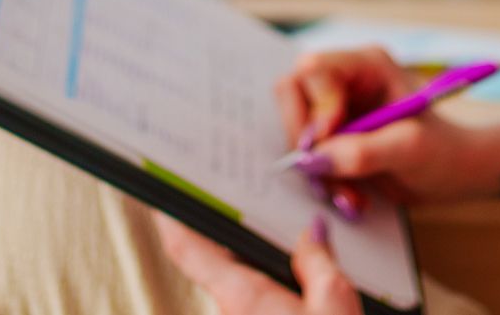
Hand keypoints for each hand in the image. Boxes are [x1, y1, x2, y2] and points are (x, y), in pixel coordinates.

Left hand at [156, 211, 357, 314]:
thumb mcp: (334, 302)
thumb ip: (317, 261)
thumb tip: (311, 233)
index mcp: (240, 295)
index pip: (187, 248)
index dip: (172, 217)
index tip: (165, 195)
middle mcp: (231, 313)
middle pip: (218, 266)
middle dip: (237, 239)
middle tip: (255, 211)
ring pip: (240, 290)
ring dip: (260, 270)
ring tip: (297, 250)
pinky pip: (254, 307)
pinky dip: (272, 293)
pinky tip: (303, 288)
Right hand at [274, 45, 494, 215]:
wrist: (453, 173)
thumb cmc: (444, 151)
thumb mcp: (410, 149)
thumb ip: (364, 151)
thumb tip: (316, 159)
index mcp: (367, 65)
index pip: (314, 69)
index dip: (314, 107)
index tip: (326, 143)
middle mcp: (346, 80)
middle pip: (293, 95)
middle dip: (308, 143)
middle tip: (330, 177)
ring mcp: (335, 107)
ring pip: (295, 129)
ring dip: (316, 169)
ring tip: (351, 196)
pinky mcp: (331, 134)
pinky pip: (306, 153)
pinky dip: (322, 179)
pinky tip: (351, 195)